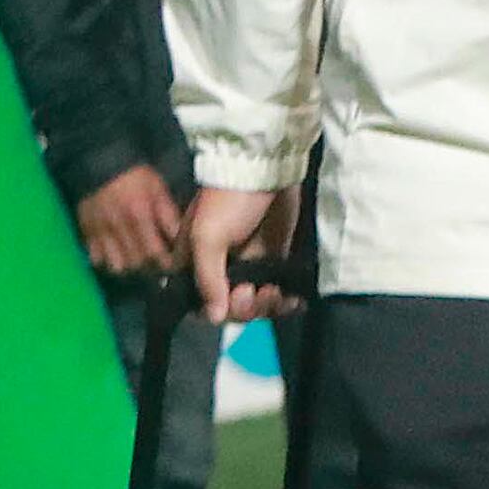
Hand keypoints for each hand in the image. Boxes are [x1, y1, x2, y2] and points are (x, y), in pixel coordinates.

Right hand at [72, 162, 186, 279]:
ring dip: (130, 268)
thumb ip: (169, 214)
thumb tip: (180, 237)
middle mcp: (122, 227)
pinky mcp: (87, 233)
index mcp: (142, 215)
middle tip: (159, 264)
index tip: (175, 263)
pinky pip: (96, 259)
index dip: (169, 262)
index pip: (158, 251)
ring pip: (118, 265)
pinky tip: (115, 256)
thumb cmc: (136, 177)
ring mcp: (102, 232)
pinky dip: (106, 262)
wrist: (101, 165)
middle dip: (152, 267)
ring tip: (138, 262)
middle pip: (139, 262)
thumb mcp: (159, 189)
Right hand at [184, 181, 302, 324]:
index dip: (220, 309)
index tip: (238, 295)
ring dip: (266, 306)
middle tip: (260, 291)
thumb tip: (214, 318)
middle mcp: (218, 269)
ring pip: (255, 303)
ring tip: (276, 293)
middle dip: (247, 308)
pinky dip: (285, 301)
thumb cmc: (228, 202)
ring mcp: (248, 264)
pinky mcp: (273, 257)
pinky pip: (277, 289)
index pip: (201, 304)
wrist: (264, 170)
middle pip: (231, 308)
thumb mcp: (207, 237)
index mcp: (193, 265)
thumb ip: (208, 278)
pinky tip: (295, 303)